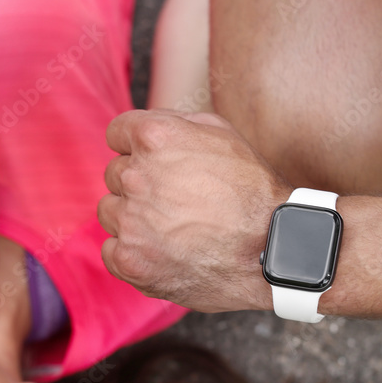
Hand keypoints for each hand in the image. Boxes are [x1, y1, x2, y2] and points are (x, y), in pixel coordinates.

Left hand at [98, 109, 291, 311]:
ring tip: (172, 228)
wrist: (271, 249)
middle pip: (115, 175)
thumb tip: (141, 129)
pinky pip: (110, 250)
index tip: (152, 164)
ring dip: (132, 217)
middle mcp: (135, 176)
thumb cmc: (251, 191)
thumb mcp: (222, 134)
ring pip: (110, 212)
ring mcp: (130, 221)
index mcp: (154, 138)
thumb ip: (174, 123)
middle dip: (139, 184)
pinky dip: (131, 252)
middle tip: (175, 201)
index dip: (136, 148)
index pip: (117, 134)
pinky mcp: (129, 260)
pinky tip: (161, 252)